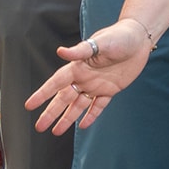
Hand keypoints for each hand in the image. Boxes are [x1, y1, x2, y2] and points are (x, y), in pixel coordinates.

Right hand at [23, 20, 153, 133]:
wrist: (139, 38)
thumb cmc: (118, 36)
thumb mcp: (99, 42)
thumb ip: (80, 50)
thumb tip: (60, 51)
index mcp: (77, 67)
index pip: (55, 83)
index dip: (42, 94)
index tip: (29, 106)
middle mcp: (84, 78)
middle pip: (64, 98)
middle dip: (51, 113)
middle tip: (39, 127)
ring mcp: (97, 85)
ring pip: (78, 105)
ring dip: (67, 118)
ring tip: (56, 132)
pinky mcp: (111, 89)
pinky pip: (99, 105)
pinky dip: (91, 115)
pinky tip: (83, 125)